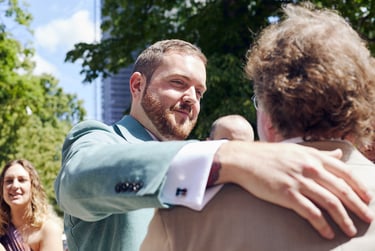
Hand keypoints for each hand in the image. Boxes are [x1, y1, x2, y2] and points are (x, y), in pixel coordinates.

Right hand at [216, 141, 373, 238]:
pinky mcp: (286, 194)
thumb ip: (320, 153)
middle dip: (358, 206)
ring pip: (330, 202)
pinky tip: (327, 233)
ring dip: (343, 219)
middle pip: (342, 189)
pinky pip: (310, 212)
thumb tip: (339, 153)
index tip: (368, 199)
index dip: (360, 186)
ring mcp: (298, 181)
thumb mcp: (297, 149)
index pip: (345, 172)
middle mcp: (310, 167)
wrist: (244, 159)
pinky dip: (322, 224)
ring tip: (350, 230)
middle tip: (368, 218)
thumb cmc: (269, 155)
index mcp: (314, 156)